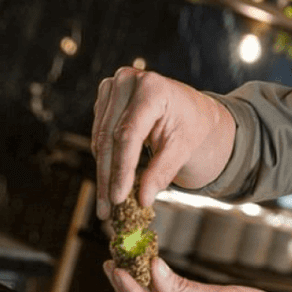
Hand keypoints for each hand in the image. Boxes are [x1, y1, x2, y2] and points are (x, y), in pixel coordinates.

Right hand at [91, 67, 234, 219]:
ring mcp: (112, 87)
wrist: (192, 109)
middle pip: (109, 138)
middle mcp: (127, 81)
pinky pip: (99, 135)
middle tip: (108, 210)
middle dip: (108, 177)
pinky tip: (108, 184)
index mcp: (152, 88)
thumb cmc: (192, 125)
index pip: (129, 135)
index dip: (121, 169)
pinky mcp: (105, 99)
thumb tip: (143, 200)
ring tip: (107, 205)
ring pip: (100, 139)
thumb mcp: (183, 148)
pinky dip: (104, 161)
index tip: (118, 198)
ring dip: (103, 174)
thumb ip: (162, 171)